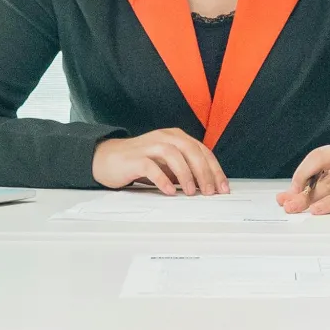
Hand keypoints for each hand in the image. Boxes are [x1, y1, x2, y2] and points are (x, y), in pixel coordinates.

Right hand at [93, 127, 228, 194]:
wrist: (107, 158)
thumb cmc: (140, 162)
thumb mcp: (167, 164)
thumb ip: (185, 169)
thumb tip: (207, 185)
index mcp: (175, 137)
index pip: (202, 150)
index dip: (215, 169)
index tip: (222, 187)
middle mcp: (164, 137)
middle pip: (191, 150)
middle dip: (204, 172)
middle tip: (210, 191)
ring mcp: (149, 145)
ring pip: (173, 154)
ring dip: (186, 174)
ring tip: (191, 192)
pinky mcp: (135, 158)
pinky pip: (151, 167)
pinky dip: (162, 179)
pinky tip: (169, 191)